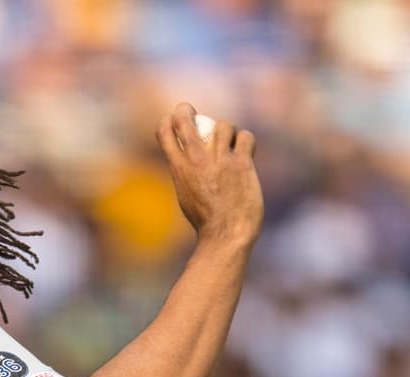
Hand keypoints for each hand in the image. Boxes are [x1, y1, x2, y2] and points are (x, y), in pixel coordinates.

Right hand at [156, 103, 262, 243]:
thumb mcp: (186, 195)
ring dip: (228, 131)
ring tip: (230, 143)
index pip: (164, 131)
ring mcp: (220, 160)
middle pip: (184, 118)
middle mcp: (196, 160)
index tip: (173, 122)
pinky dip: (246, 142)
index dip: (168, 121)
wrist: (225, 233)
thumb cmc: (206, 221)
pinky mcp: (241, 163)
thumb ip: (186, 174)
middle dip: (185, 110)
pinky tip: (245, 153)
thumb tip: (188, 160)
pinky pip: (246, 137)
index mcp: (178, 168)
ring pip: (224, 125)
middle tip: (190, 111)